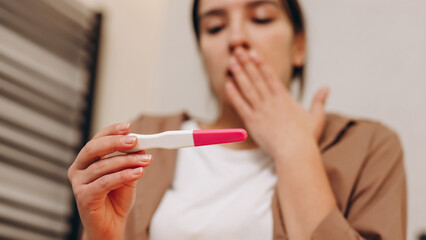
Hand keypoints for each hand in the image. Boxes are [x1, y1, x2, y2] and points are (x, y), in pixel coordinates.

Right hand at [68, 123, 152, 239]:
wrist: (110, 226)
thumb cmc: (116, 199)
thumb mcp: (127, 176)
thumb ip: (131, 162)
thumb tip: (141, 147)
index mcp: (87, 161)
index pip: (97, 140)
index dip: (111, 131)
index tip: (128, 127)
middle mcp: (78, 169)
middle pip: (94, 148)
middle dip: (116, 143)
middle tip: (135, 141)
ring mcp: (78, 183)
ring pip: (103, 166)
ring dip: (128, 161)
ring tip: (145, 160)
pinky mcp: (83, 197)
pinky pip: (105, 182)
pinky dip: (123, 176)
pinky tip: (138, 173)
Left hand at [225, 47, 328, 157]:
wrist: (295, 152)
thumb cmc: (306, 138)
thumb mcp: (316, 117)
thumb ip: (319, 101)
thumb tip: (326, 87)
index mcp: (284, 98)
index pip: (270, 76)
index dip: (261, 63)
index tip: (253, 53)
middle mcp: (271, 101)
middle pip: (257, 78)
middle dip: (246, 63)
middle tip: (238, 50)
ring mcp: (261, 110)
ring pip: (247, 88)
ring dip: (239, 74)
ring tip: (231, 62)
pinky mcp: (253, 122)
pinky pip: (240, 105)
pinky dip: (234, 94)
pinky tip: (227, 84)